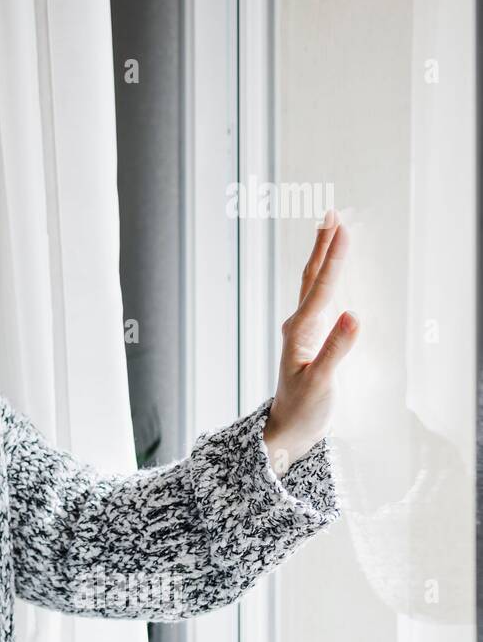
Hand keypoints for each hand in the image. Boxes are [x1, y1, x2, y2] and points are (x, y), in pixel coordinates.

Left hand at [262, 210, 358, 475]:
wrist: (288, 428)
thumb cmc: (304, 409)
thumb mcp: (322, 383)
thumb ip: (337, 350)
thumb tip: (353, 316)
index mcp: (301, 332)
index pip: (321, 287)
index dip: (334, 258)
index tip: (343, 229)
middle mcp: (299, 325)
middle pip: (313, 277)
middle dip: (324, 245)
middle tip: (332, 213)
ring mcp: (303, 330)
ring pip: (314, 285)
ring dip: (323, 256)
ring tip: (331, 230)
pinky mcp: (309, 338)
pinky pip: (319, 298)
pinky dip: (326, 278)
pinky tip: (330, 272)